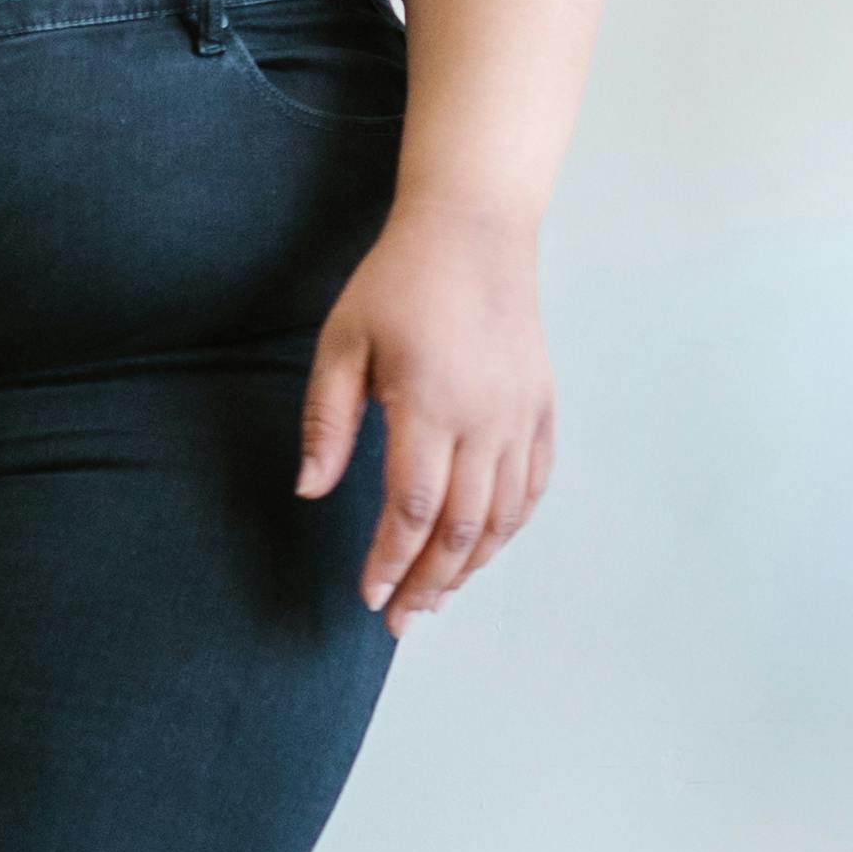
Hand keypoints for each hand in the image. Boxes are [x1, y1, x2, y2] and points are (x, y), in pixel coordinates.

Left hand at [295, 197, 557, 628]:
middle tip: (400, 619)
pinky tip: (482, 549)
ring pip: (503, 517)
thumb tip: (310, 491)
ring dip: (469, 566)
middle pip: (461, 529)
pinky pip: (533, 486)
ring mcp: (521, 416)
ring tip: (436, 596)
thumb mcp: (342, 341)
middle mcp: (485, 419)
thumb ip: (327, 420)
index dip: (390, 563)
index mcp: (430, 404)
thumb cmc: (398, 282)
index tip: (369, 596)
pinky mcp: (542, 407)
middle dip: (428, 583)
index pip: (411, 510)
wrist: (474, 231)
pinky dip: (510, 528)